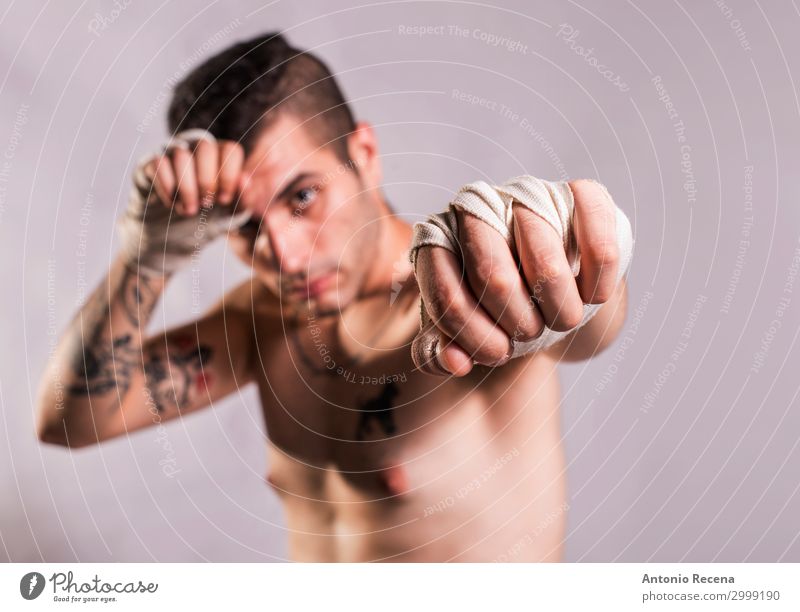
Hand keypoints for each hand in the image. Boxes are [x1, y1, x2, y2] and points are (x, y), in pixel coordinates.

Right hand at [117, 130, 250, 276]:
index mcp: (221, 156)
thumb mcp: (231, 216)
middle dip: (207, 179)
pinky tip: (171, 204)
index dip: (229, 175)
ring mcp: (171, 153)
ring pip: (180, 154)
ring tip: (189, 210)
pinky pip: (158, 163)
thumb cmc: (208, 221)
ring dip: (187, 187)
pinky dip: (168, 187)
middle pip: (205, 146)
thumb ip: (244, 199)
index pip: (230, 149)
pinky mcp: (149, 164)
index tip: (225, 200)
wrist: (173, 237)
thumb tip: (245, 179)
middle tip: (206, 204)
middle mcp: (195, 148)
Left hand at [411, 179, 620, 375]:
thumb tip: (456, 362)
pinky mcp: (580, 194)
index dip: (472, 336)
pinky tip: (595, 295)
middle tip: (531, 335)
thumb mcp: (468, 329)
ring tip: (563, 320)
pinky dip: (599, 278)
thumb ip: (444, 351)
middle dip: (519, 324)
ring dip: (560, 310)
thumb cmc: (503, 308)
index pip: (446, 294)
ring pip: (547, 265)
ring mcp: (529, 196)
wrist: (557, 282)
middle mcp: (479, 209)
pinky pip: (596, 239)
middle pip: (494, 278)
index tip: (497, 355)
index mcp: (441, 241)